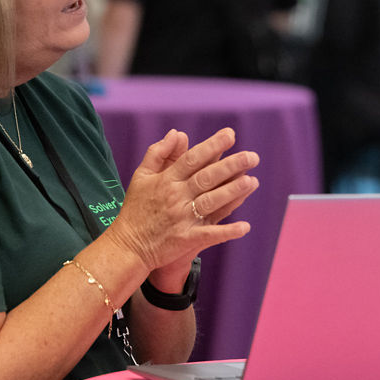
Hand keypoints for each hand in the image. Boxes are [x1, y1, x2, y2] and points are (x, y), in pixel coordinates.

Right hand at [108, 127, 259, 272]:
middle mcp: (175, 197)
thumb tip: (177, 133)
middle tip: (253, 157)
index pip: (192, 159)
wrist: (127, 246)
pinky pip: (210, 234)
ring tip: (253, 181)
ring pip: (210, 202)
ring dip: (232, 192)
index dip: (212, 146)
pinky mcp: (186, 239)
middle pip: (206, 177)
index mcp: (166, 180)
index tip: (231, 135)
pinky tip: (245, 227)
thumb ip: (158, 152)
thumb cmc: (136, 208)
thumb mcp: (141, 176)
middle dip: (231, 166)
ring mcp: (181, 219)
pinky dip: (227, 231)